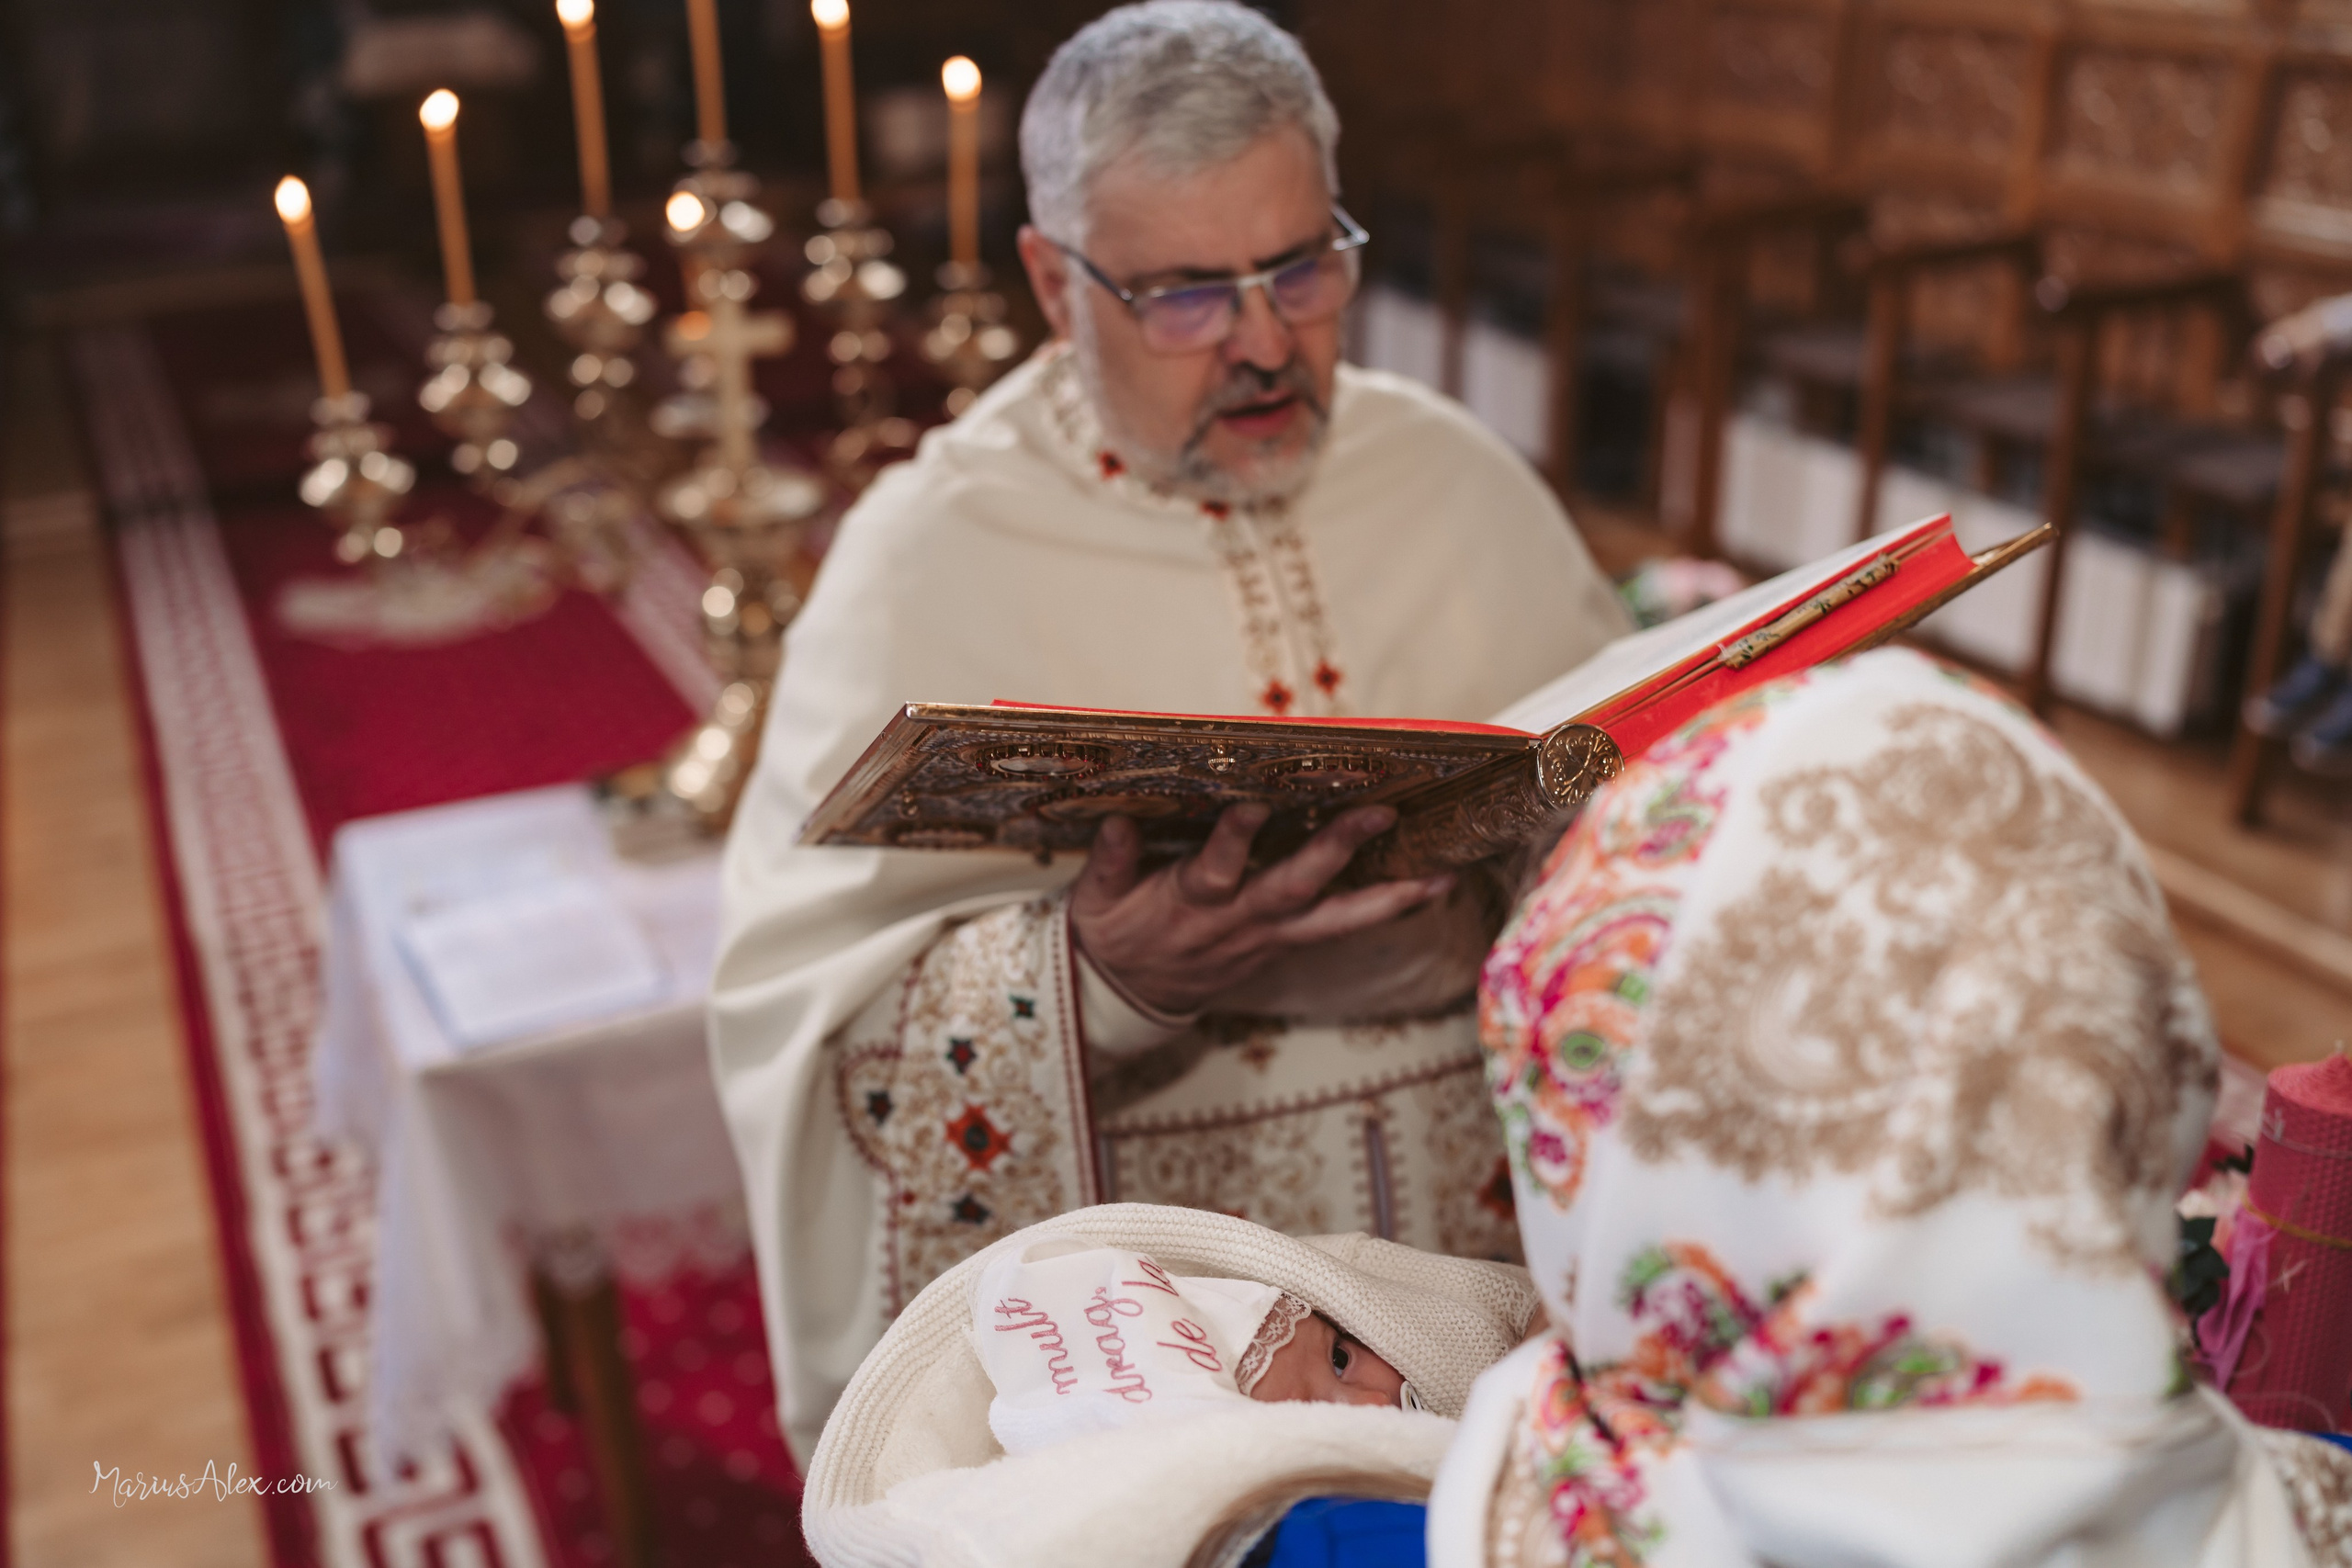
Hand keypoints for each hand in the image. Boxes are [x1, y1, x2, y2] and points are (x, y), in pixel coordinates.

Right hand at [1068, 802, 1454, 1017]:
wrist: (1127, 998)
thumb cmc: (1113, 934)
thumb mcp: (1094, 901)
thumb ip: (1108, 862)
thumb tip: (1117, 821)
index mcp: (1189, 903)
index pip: (1214, 870)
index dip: (1234, 842)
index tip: (1255, 805)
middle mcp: (1238, 921)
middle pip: (1293, 887)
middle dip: (1336, 850)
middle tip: (1378, 813)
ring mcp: (1268, 937)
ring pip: (1335, 920)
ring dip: (1389, 896)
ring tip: (1440, 874)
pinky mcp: (1285, 945)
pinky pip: (1342, 928)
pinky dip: (1385, 908)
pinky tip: (1430, 886)